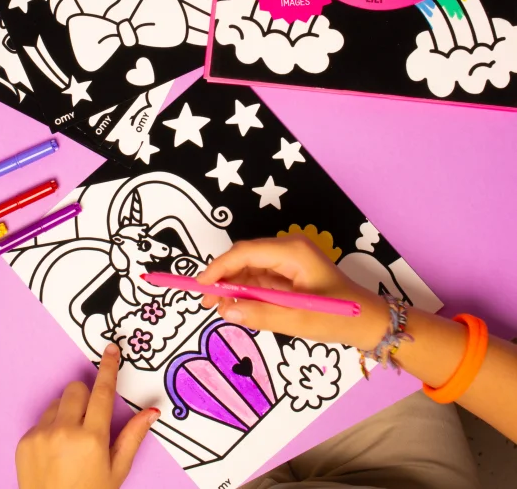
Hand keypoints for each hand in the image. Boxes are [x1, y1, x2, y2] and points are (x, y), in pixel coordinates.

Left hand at [16, 343, 159, 488]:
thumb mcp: (116, 470)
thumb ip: (133, 436)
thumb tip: (152, 412)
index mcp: (92, 438)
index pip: (102, 392)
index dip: (108, 368)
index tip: (110, 350)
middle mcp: (65, 432)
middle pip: (76, 389)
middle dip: (85, 398)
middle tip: (89, 420)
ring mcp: (41, 435)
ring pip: (58, 402)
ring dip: (66, 413)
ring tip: (71, 441)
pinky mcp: (25, 441)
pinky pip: (41, 420)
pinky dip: (50, 429)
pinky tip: (55, 452)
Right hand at [198, 236, 388, 350]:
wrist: (370, 322)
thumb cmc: (340, 317)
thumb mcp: (299, 320)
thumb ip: (262, 315)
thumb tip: (227, 312)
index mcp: (291, 251)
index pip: (245, 253)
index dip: (219, 268)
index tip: (201, 287)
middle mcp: (287, 249)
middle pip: (244, 258)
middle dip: (223, 279)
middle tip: (208, 303)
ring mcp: (288, 260)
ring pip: (249, 269)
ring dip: (233, 287)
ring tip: (222, 310)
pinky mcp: (289, 273)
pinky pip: (259, 279)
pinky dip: (246, 292)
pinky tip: (238, 308)